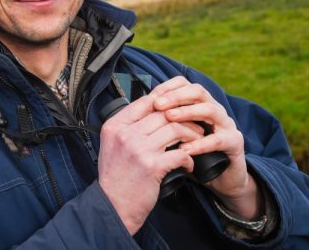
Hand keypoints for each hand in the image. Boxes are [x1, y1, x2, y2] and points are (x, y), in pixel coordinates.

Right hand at [97, 90, 200, 234]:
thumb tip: (152, 111)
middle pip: (163, 113)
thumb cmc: (115, 177)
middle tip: (196, 125)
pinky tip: (189, 164)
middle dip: (184, 117)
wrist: (111, 207)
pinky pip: (180, 154)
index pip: (145, 102)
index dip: (166, 102)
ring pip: (175, 129)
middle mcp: (125, 134)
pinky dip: (189, 158)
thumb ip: (127, 128)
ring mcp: (138, 149)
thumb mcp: (112, 145)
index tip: (179, 109)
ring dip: (191, 135)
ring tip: (197, 141)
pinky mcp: (152, 166)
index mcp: (114, 126)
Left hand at [152, 77, 262, 219]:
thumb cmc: (192, 156)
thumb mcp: (174, 137)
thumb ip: (161, 124)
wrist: (220, 179)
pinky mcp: (234, 143)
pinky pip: (218, 139)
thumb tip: (134, 115)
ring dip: (188, 112)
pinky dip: (200, 143)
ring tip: (170, 119)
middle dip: (176, 96)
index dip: (168, 88)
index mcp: (200, 104)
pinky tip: (185, 149)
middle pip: (198, 91)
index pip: (185, 85)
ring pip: (210, 109)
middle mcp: (215, 110)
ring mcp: (226, 125)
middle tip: (158, 104)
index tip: (150, 96)